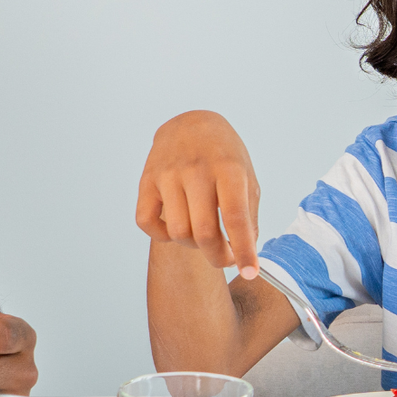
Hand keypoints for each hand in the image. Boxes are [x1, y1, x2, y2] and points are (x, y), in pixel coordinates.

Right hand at [136, 111, 261, 276]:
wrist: (189, 124)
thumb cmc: (224, 155)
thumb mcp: (246, 176)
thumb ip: (248, 214)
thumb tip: (245, 253)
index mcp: (228, 168)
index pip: (236, 217)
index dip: (244, 250)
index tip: (250, 273)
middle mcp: (196, 170)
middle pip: (205, 232)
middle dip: (218, 257)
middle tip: (226, 260)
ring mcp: (167, 174)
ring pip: (178, 233)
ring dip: (193, 246)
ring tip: (203, 236)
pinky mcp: (146, 181)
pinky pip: (147, 223)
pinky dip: (162, 236)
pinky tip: (177, 227)